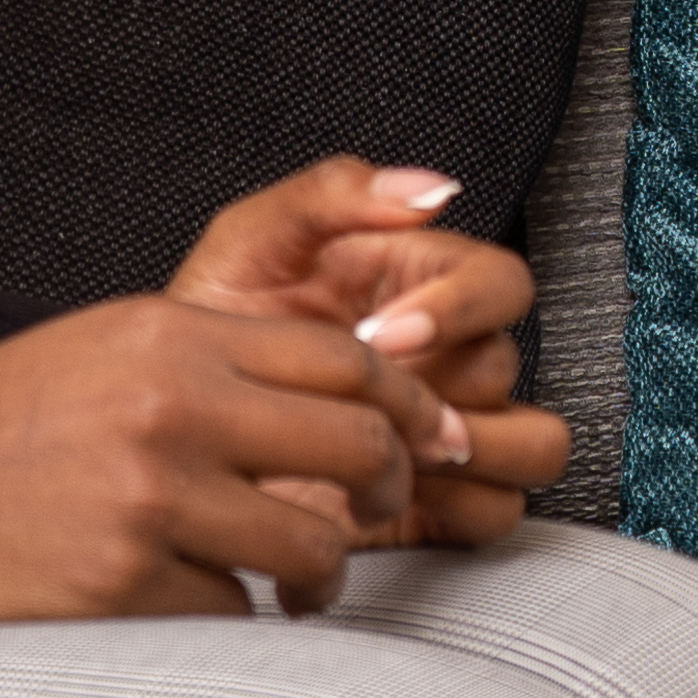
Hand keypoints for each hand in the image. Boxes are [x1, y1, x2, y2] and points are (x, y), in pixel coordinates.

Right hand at [0, 294, 439, 622]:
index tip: (425, 437)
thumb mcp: (95, 349)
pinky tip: (198, 608)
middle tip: (379, 516)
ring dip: (323, 578)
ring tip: (301, 590)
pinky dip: (233, 620)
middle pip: (357, 442)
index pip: (340, 358)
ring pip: (311, 543)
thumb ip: (206, 361)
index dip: (403, 402)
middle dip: (392, 485)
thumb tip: (338, 396)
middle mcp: (171, 403)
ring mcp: (149, 496)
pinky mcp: (121, 584)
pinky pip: (234, 614)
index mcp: (168, 332)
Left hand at [168, 155, 572, 548]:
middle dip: (447, 386)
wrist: (163, 422)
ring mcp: (443, 428)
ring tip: (394, 453)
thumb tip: (431, 188)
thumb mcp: (252, 238)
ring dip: (478, 449)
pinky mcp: (435, 498)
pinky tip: (391, 493)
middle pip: (509, 365)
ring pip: (533, 442)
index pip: (500, 281)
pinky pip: (498, 509)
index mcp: (419, 282)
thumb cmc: (208, 324)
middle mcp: (445, 354)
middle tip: (375, 401)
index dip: (460, 306)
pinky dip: (462, 506)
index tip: (388, 331)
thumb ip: (335, 192)